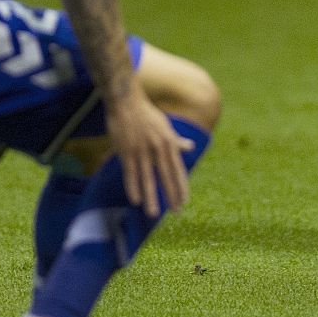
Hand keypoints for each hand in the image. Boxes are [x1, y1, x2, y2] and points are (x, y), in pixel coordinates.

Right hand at [105, 90, 194, 217]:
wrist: (127, 102)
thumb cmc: (147, 115)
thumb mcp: (166, 126)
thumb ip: (177, 141)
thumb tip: (191, 148)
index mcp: (169, 143)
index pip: (177, 169)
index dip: (181, 186)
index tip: (184, 201)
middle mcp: (158, 148)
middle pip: (166, 176)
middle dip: (171, 196)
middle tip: (176, 212)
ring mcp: (142, 150)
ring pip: (147, 179)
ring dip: (151, 197)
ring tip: (153, 214)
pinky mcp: (126, 151)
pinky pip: (130, 173)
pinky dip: (133, 187)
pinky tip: (136, 200)